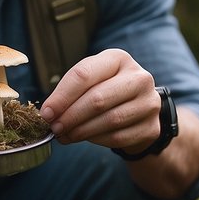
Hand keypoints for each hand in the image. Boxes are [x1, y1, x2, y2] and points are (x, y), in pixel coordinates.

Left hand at [39, 49, 160, 154]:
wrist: (139, 109)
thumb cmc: (107, 90)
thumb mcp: (91, 80)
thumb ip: (71, 92)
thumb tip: (49, 113)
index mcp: (119, 59)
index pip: (84, 74)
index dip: (62, 96)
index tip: (46, 112)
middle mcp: (139, 78)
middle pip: (98, 99)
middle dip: (71, 116)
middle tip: (55, 127)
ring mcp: (149, 103)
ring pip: (109, 120)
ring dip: (81, 131)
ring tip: (65, 135)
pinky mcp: (152, 127)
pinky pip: (118, 137)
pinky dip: (96, 140)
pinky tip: (85, 138)